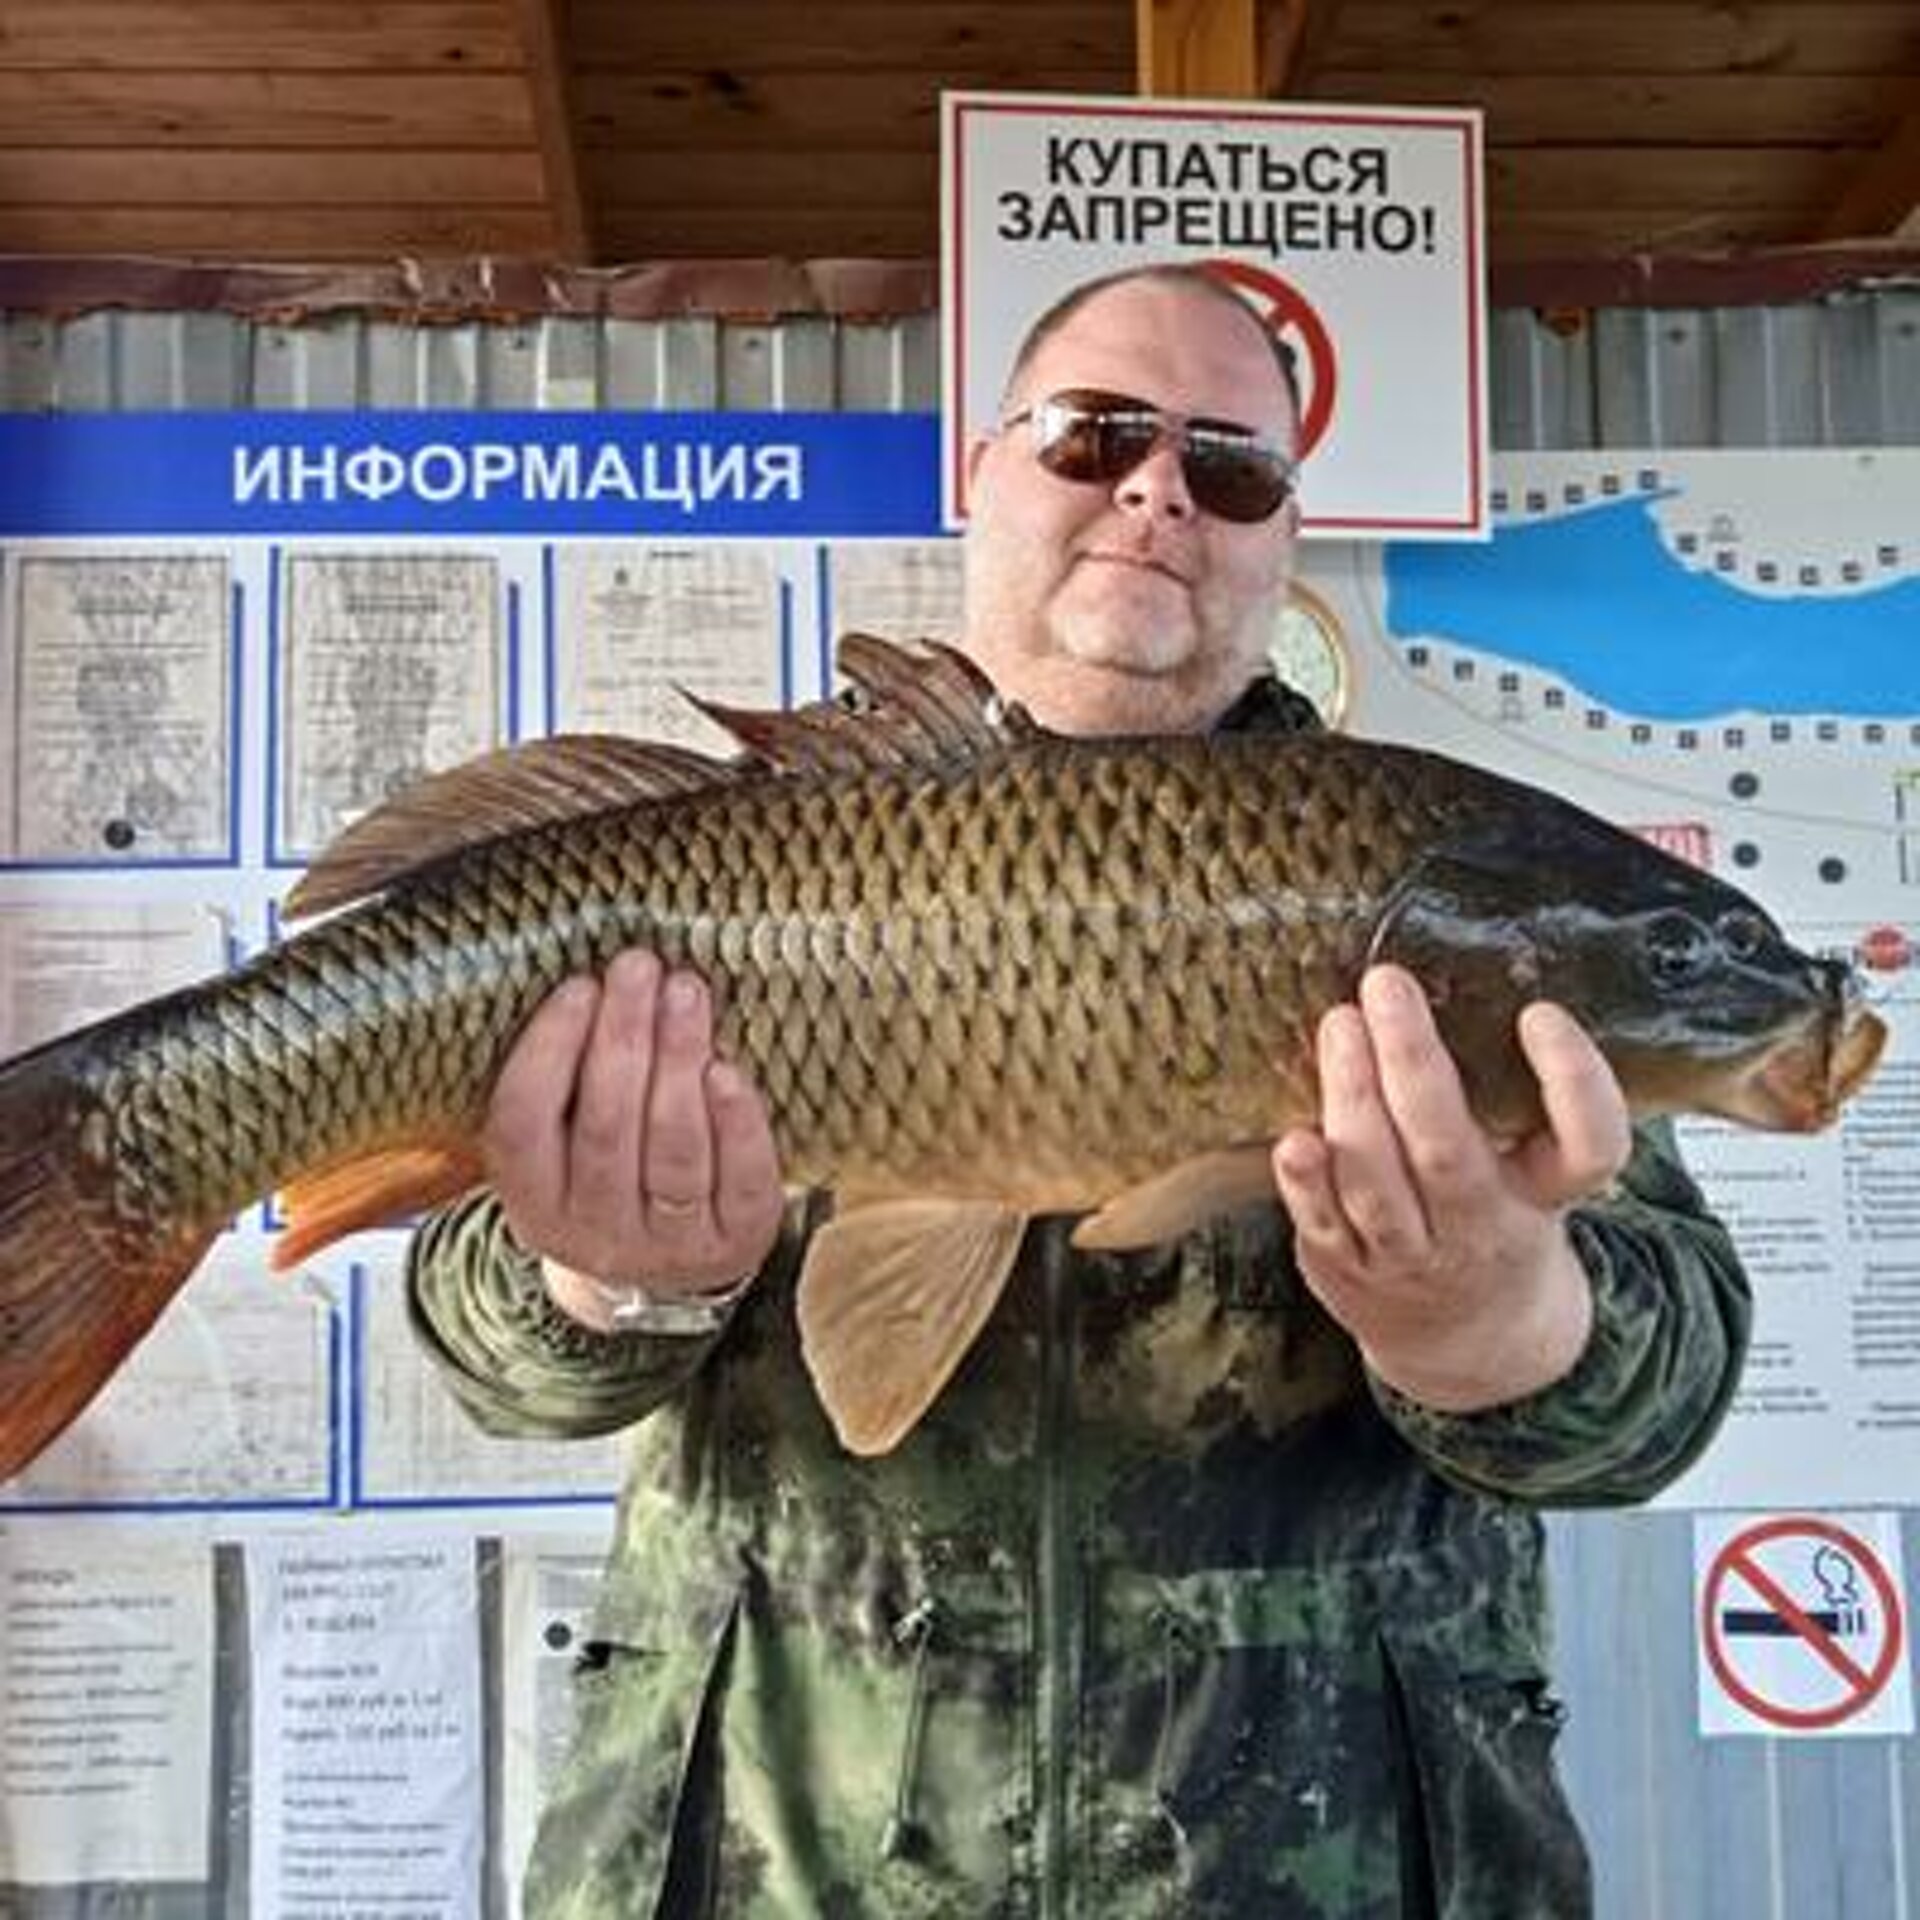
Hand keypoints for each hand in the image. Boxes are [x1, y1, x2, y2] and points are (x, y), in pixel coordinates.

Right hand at [481, 949, 785, 1331]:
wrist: (664, 1268)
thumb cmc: (609, 1171)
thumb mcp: (564, 1143)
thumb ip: (566, 1080)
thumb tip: (598, 981)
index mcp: (533, 1200)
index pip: (524, 1122)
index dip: (549, 1049)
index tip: (580, 986)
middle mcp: (593, 1233)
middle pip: (605, 1128)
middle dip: (623, 1037)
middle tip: (640, 967)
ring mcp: (666, 1245)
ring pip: (673, 1149)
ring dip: (679, 1060)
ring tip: (686, 993)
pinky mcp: (734, 1242)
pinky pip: (739, 1178)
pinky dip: (736, 1121)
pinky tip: (728, 1069)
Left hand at [1271, 964, 1629, 1411]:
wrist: (1471, 1345)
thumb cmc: (1493, 1219)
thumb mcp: (1532, 1168)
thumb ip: (1510, 1095)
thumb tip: (1459, 972)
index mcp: (1544, 1193)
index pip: (1588, 1145)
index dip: (1573, 1081)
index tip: (1540, 1013)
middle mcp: (1482, 1228)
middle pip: (1450, 1150)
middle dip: (1414, 1062)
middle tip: (1387, 984)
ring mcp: (1412, 1256)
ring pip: (1378, 1184)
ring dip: (1351, 1100)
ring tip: (1339, 1027)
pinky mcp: (1348, 1269)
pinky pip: (1325, 1225)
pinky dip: (1306, 1184)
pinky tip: (1293, 1136)